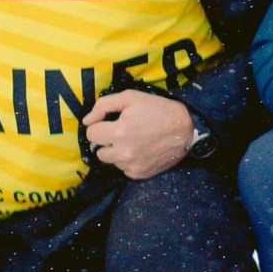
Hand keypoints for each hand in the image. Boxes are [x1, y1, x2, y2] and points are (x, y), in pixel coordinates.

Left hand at [84, 91, 198, 178]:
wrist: (186, 128)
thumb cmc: (158, 109)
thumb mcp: (131, 97)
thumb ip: (104, 105)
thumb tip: (86, 121)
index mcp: (119, 132)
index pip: (91, 134)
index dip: (99, 125)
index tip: (110, 122)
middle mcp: (123, 152)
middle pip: (99, 151)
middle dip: (107, 140)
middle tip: (122, 132)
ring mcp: (132, 165)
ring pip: (111, 161)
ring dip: (116, 151)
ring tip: (133, 141)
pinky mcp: (140, 174)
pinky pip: (124, 169)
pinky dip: (128, 161)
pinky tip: (141, 150)